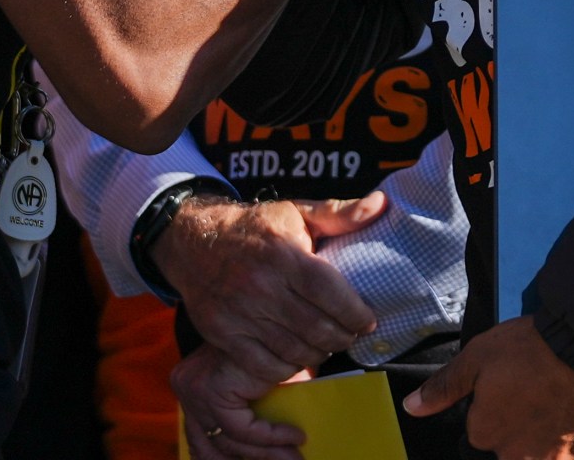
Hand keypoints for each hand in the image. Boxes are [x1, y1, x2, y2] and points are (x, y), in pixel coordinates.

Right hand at [151, 191, 385, 384]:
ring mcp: (239, 312)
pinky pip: (265, 365)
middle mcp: (260, 285)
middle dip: (343, 338)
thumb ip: (339, 212)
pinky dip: (288, 368)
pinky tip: (298, 356)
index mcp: (283, 253)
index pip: (330, 293)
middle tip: (350, 336)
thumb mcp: (296, 212)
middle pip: (317, 328)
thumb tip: (379, 205)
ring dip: (320, 354)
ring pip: (294, 351)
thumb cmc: (255, 228)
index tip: (367, 320)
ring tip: (328, 346)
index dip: (355, 313)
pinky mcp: (222, 333)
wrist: (194, 241)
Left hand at [172, 343, 307, 459]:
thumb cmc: (271, 342)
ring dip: (268, 454)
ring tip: (297, 456)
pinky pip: (241, 428)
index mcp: (191, 388)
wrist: (275, 310)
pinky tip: (295, 435)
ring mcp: (194, 390)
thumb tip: (281, 449)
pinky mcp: (212, 389)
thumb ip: (256, 409)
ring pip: (229, 442)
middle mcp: (186, 389)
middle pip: (211, 449)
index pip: (202, 443)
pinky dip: (270, 437)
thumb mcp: (258, 382)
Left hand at [405, 317, 573, 459]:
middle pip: (512, 451)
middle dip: (520, 429)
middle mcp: (517, 457)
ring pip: (543, 456)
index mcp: (486, 434)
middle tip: (534, 398)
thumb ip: (443, 388)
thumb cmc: (532, 351)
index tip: (507, 392)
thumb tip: (412, 407)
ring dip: (547, 439)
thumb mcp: (476, 358)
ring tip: (557, 407)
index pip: (481, 433)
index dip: (492, 411)